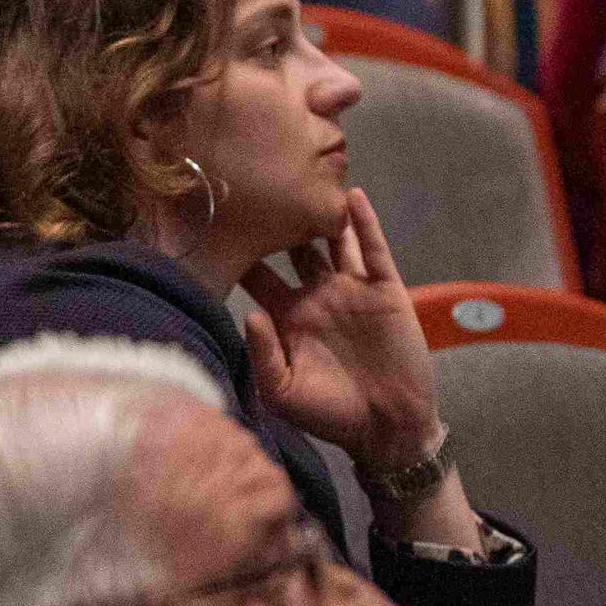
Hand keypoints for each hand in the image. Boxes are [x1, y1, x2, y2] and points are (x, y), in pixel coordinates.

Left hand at [238, 189, 440, 473]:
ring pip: (334, 241)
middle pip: (293, 247)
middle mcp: (317, 296)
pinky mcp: (385, 291)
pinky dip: (364, 223)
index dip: (241, 251)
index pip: (258, 274)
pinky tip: (352, 197)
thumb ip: (263, 355)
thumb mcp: (283, 392)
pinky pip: (374, 250)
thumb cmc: (329, 415)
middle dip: (278, 220)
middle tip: (256, 183)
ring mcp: (352, 290)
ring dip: (320, 213)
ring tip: (304, 176)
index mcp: (288, 316)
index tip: (218, 221)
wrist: (387, 428)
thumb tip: (246, 314)